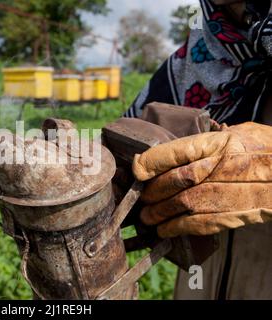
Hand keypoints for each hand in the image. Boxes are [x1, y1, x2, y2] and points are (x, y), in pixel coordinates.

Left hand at [132, 122, 271, 237]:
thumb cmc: (260, 149)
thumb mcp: (235, 134)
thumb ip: (203, 142)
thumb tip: (165, 153)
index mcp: (221, 143)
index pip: (178, 151)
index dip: (152, 162)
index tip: (136, 170)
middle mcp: (225, 166)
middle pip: (177, 180)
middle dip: (153, 191)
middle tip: (140, 198)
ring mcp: (231, 191)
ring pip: (184, 204)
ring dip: (159, 213)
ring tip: (146, 217)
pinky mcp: (235, 213)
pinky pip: (200, 223)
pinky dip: (177, 228)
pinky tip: (164, 230)